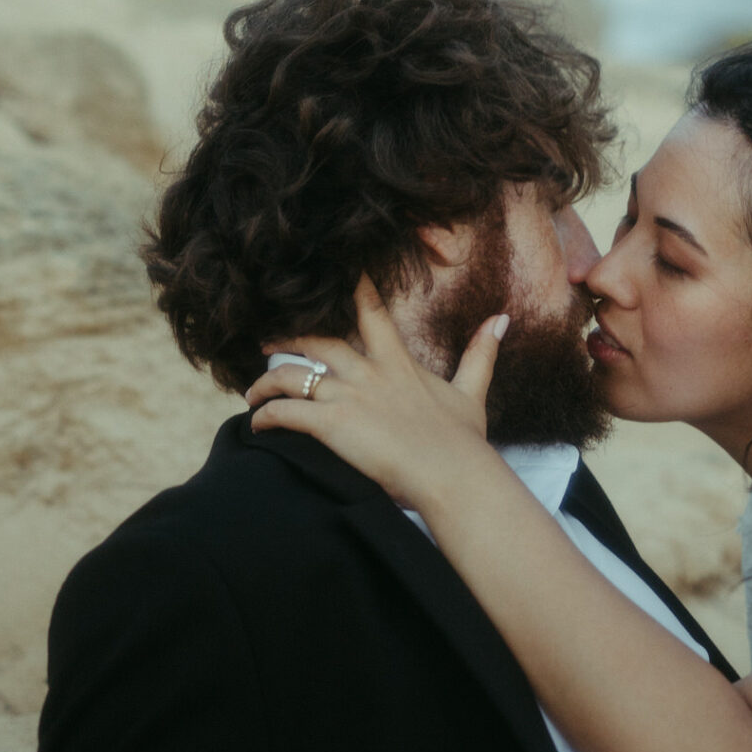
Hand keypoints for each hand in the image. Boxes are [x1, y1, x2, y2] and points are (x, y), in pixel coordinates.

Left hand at [244, 276, 504, 507]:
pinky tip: (257, 424)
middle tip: (267, 340)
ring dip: (267, 381)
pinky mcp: (333, 424)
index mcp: (399, 364)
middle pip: (319, 342)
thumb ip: (480, 353)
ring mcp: (350, 397)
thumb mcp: (472, 393)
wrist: (454, 474)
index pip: (371, 314)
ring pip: (294, 376)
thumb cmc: (464, 443)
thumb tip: (500, 318)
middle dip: (289, 339)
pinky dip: (266, 416)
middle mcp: (370, 373)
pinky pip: (286, 412)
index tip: (333, 277)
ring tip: (251, 392)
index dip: (351, 291)